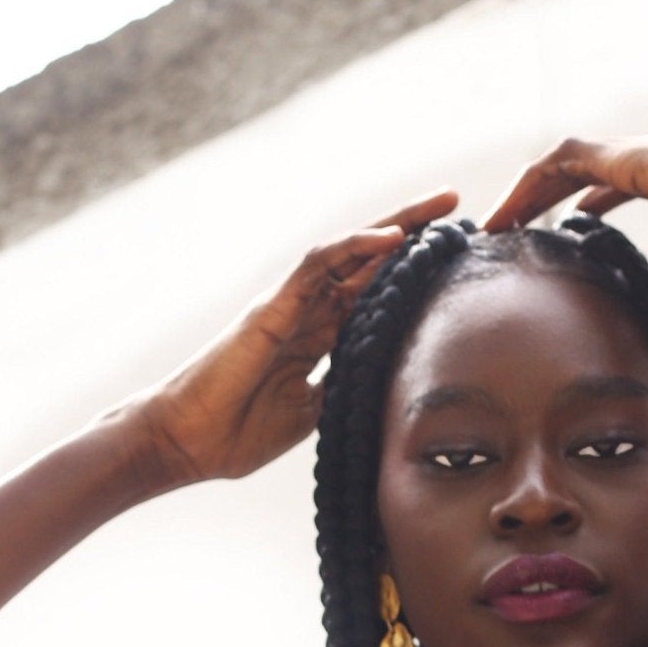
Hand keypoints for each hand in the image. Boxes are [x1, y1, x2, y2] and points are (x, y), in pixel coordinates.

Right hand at [132, 190, 458, 482]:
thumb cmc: (238, 432)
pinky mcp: (273, 307)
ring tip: (440, 204)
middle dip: (414, 232)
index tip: (456, 260)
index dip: (413, 275)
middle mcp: (308, 313)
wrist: (188, 442)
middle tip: (459, 206)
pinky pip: (317, 266)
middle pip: (368, 262)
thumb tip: (387, 391)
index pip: (374, 295)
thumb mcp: (310, 415)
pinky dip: (354, 247)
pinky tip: (393, 238)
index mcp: (319, 338)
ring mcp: (290, 305)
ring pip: (349, 251)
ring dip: (396, 224)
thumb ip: (342, 391)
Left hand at [482, 121, 647, 270]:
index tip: (558, 236)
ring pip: (558, 165)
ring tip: (489, 229)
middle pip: (573, 174)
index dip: (582, 207)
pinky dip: (526, 186)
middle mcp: (645, 163)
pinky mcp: (625, 159)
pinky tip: (502, 216)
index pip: (611, 188)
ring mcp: (633, 156)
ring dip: (521, 194)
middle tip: (503, 236)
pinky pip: (558, 164)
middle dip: (536, 202)